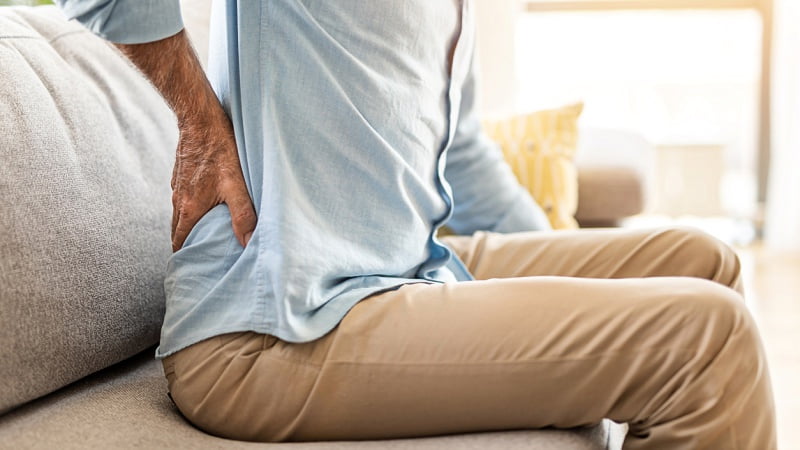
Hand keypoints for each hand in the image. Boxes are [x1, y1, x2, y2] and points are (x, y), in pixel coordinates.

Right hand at [171, 111, 256, 250]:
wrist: (200, 118)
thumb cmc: (220, 150)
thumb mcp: (236, 184)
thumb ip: (243, 215)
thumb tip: (248, 243)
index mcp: (190, 208)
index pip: (179, 241)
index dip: (184, 256)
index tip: (190, 268)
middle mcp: (179, 199)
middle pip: (178, 230)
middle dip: (187, 245)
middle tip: (200, 256)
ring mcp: (178, 186)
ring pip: (181, 213)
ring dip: (190, 226)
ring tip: (206, 235)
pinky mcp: (182, 174)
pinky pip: (184, 198)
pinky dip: (191, 208)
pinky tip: (207, 206)